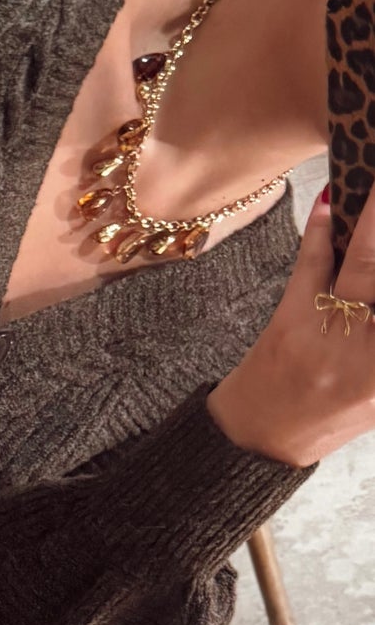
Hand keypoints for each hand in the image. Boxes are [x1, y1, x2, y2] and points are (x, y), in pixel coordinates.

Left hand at [208, 187, 374, 465]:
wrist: (261, 437)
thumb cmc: (333, 412)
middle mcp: (371, 354)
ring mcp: (333, 336)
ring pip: (367, 263)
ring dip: (372, 220)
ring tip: (372, 187)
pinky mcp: (294, 320)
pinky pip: (315, 263)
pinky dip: (325, 229)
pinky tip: (333, 200)